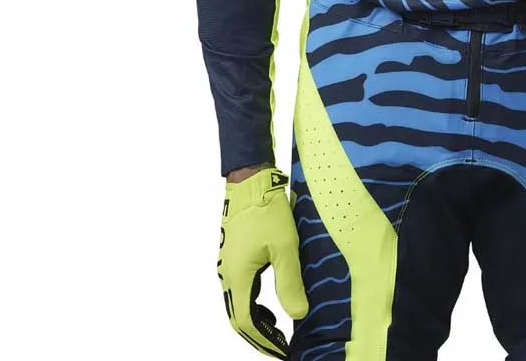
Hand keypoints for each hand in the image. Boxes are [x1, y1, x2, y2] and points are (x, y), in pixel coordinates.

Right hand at [218, 167, 308, 357]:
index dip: (263, 341)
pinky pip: (241, 288)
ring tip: (278, 329)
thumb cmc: (266, 210)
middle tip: (281, 344)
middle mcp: (227, 275)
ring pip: (238, 303)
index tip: (282, 349)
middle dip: (259, 335)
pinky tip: (269, 302)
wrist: (249, 181)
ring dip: (256, 320)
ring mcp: (228, 265)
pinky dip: (254, 303)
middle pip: (238, 317)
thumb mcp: (285, 246)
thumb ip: (290, 282)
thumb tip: (298, 314)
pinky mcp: (233, 256)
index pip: (245, 322)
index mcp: (237, 276)